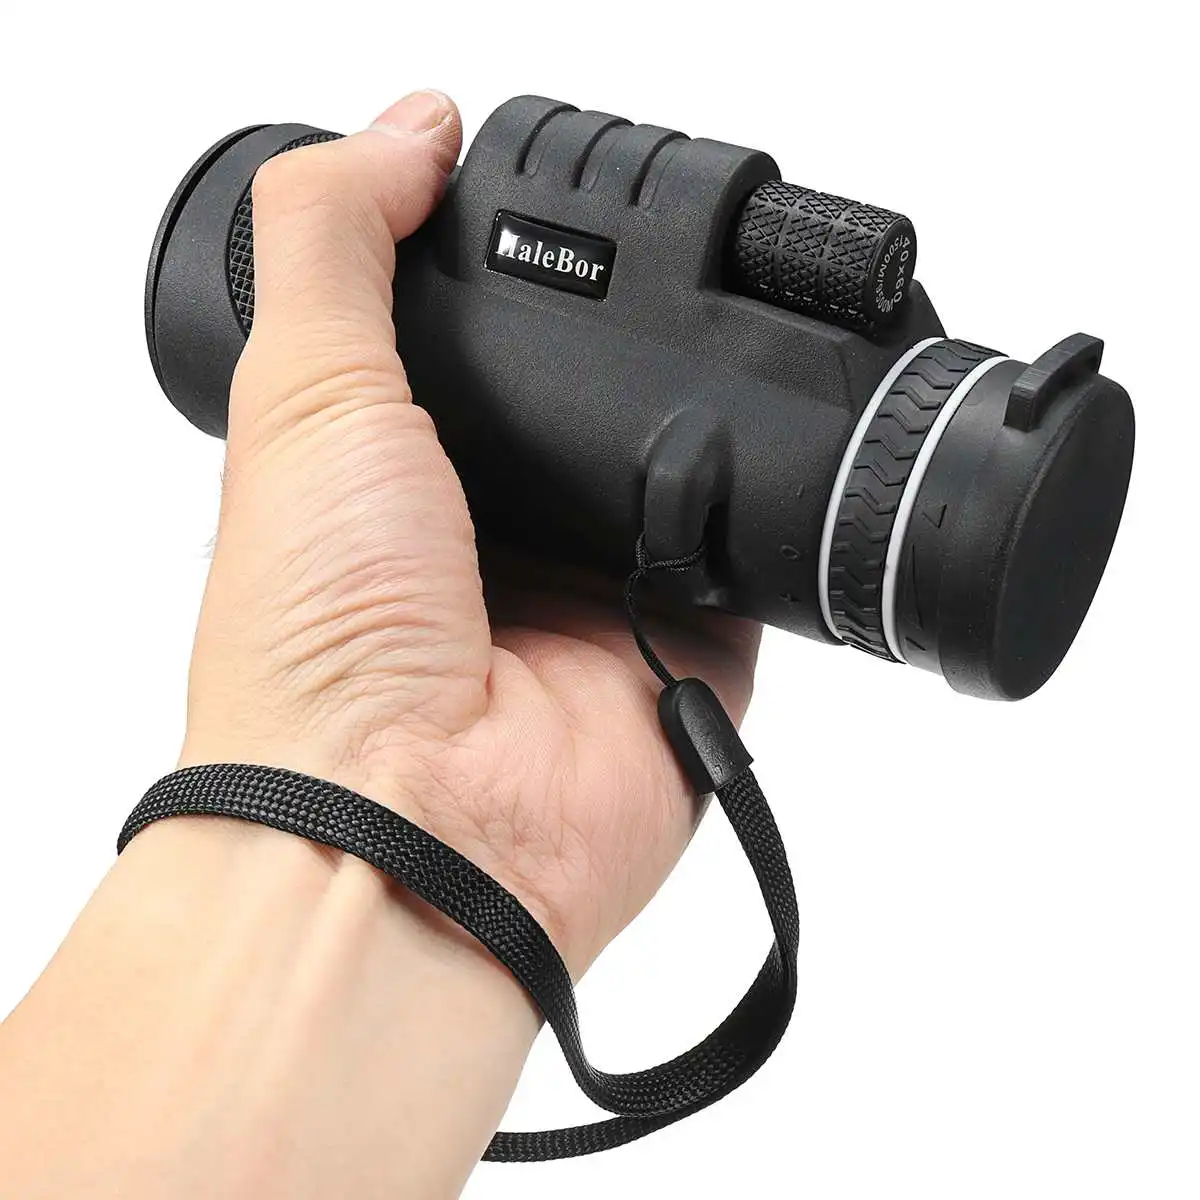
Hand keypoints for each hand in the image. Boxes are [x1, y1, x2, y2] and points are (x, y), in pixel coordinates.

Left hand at [182, 88, 758, 974]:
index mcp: (412, 466)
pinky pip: (754, 575)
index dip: (531, 280)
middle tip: (673, 296)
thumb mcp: (300, 392)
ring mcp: (600, 597)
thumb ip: (338, 239)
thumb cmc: (319, 639)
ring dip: (706, 440)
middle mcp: (505, 530)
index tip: (574, 226)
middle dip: (638, 359)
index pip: (494, 343)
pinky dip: (764, 537)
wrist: (405, 828)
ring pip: (690, 478)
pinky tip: (749, 496)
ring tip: (715, 387)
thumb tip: (410, 124)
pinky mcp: (683, 660)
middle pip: (602, 406)